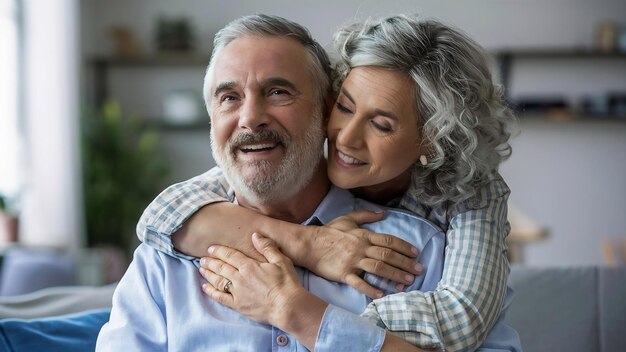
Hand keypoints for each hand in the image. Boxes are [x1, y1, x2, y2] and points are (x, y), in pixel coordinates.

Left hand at [199, 232, 307, 326]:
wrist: (287, 307)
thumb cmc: (286, 283)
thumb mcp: (281, 260)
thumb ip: (267, 247)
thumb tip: (255, 235)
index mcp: (249, 266)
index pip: (230, 255)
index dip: (219, 251)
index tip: (211, 248)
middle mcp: (240, 278)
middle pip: (221, 267)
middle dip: (211, 262)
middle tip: (202, 258)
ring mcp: (237, 293)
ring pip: (218, 281)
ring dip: (208, 274)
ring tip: (201, 269)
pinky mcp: (238, 305)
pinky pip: (220, 297)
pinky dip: (211, 292)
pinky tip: (205, 287)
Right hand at [301, 210, 421, 298]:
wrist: (308, 244)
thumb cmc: (328, 232)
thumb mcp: (347, 219)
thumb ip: (366, 216)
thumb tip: (382, 214)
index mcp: (363, 235)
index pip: (389, 240)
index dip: (404, 247)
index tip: (415, 253)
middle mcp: (361, 248)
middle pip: (388, 255)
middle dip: (405, 263)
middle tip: (419, 270)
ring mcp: (352, 261)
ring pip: (378, 268)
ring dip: (394, 275)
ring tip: (407, 282)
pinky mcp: (343, 273)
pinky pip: (359, 283)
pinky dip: (371, 289)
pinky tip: (382, 294)